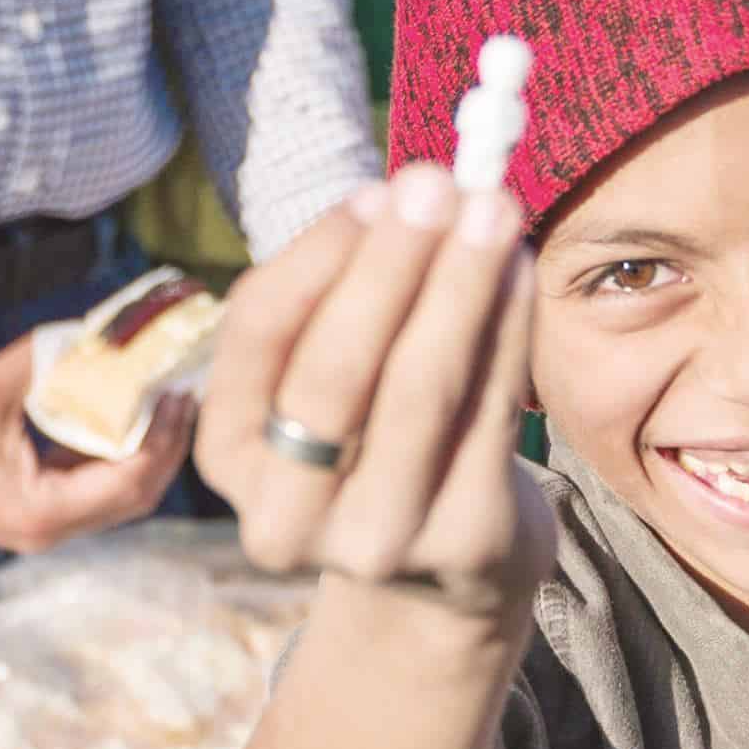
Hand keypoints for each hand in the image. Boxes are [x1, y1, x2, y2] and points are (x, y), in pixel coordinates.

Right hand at [0, 348, 195, 554]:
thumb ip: (43, 361)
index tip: (178, 394)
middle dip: (166, 448)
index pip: (129, 480)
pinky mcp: (31, 513)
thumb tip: (93, 332)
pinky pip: (89, 489)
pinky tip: (122, 416)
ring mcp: (40, 527)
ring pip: (117, 498)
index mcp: (41, 511)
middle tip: (184, 398)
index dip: (162, 436)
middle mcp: (47, 530)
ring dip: (144, 453)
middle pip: (135, 497)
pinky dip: (111, 456)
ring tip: (163, 404)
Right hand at [201, 166, 554, 622]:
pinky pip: (489, 416)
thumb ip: (341, 294)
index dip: (315, 258)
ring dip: (461, 286)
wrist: (443, 565)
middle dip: (389, 267)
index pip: (256, 337)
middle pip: (334, 373)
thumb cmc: (375, 435)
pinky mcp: (459, 544)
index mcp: (227, 453)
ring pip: (419, 393)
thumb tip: (401, 195)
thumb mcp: (327, 376)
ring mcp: (373, 541)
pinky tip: (521, 271)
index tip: (372, 192)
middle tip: (435, 184)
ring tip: (492, 209)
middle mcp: (284, 515)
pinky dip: (508, 332)